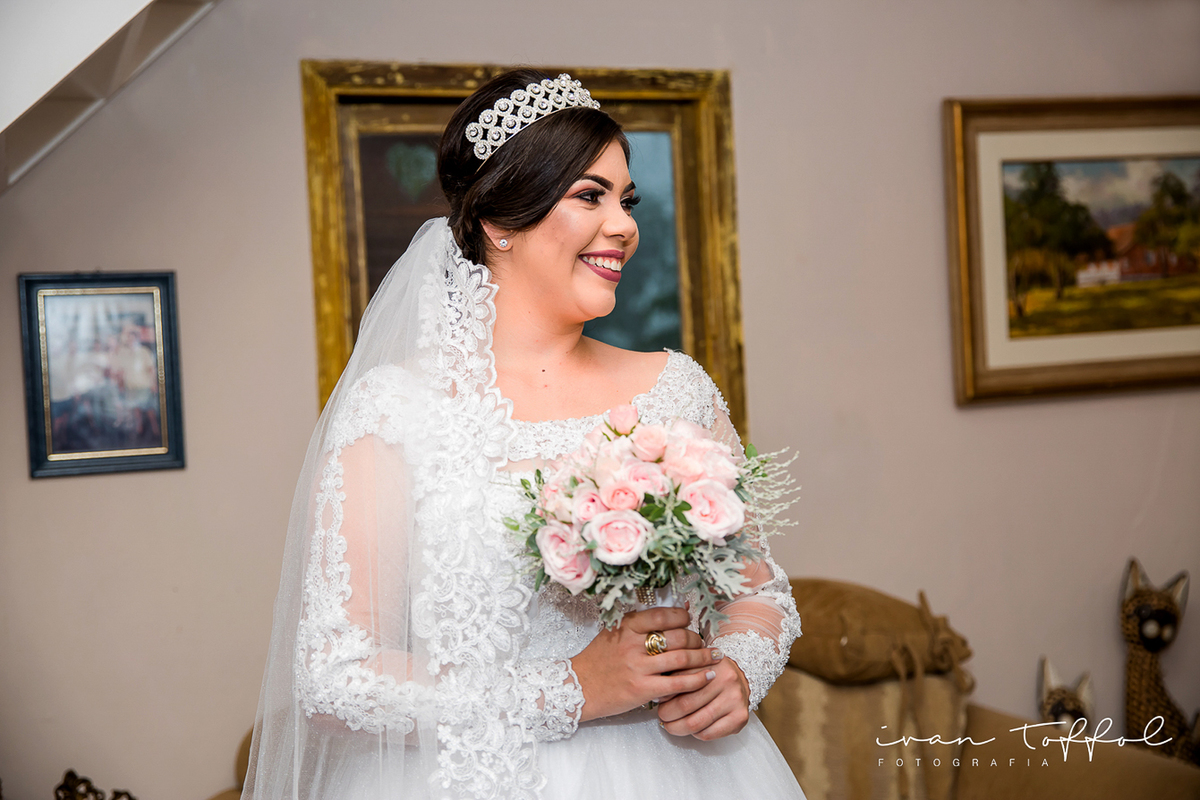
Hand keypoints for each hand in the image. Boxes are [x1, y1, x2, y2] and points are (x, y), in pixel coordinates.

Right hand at [571, 607, 721, 720]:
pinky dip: (696, 679)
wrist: (577, 688)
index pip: (663, 615)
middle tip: (704, 643)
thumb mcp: (613, 634)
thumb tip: (673, 614)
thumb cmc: (597, 660)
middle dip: (697, 639)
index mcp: (626, 626)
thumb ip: (638, 625)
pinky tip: (707, 676)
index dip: (683, 617)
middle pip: (678, 636)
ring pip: (682, 658)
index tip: (690, 621)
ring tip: (715, 657)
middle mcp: (632, 643)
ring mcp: (637, 667)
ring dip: (703, 657)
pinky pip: (677, 683)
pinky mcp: (642, 689)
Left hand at [656, 654, 749, 740]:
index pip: (679, 683)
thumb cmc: (711, 672)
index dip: (664, 695)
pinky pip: (709, 734)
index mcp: (710, 663)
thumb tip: (657, 696)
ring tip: (671, 725)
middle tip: (662, 716)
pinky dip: (695, 734)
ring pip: (696, 723)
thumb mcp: (694, 664)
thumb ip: (676, 674)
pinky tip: (692, 728)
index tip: (658, 701)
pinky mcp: (740, 717)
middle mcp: (725, 679)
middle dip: (668, 715)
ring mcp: (734, 699)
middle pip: (685, 705)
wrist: (743, 676)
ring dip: (678, 728)